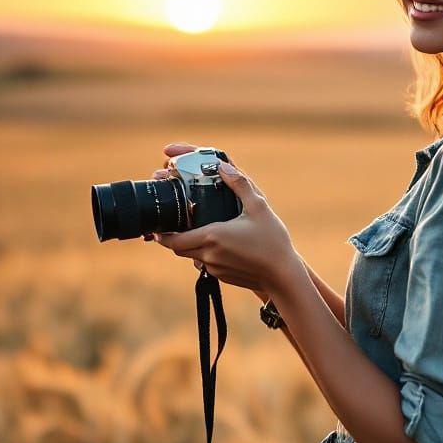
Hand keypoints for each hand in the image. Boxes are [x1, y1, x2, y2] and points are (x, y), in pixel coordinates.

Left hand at [147, 143, 301, 293]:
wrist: (284, 277)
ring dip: (191, 245)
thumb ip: (240, 184)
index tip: (158, 224)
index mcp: (211, 236)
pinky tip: (221, 244)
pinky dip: (206, 254)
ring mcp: (215, 269)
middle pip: (178, 248)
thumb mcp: (259, 207)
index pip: (173, 239)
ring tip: (199, 229)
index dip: (161, 233)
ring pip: (192, 256)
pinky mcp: (222, 278)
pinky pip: (206, 264)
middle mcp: (208, 255)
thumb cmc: (273, 242)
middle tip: (176, 222)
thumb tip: (223, 165)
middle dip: (174, 237)